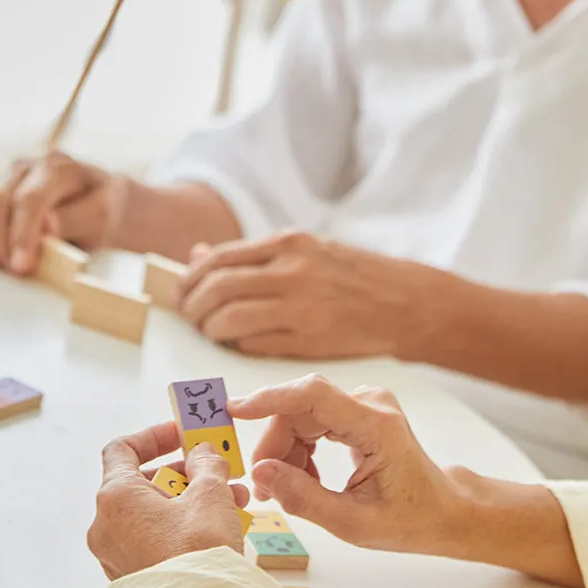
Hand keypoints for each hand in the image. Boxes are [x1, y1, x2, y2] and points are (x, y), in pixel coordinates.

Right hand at [0, 152, 132, 273]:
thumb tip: (48, 225)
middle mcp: (24, 168)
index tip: (21, 266)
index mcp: (57, 169)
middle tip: (9, 270)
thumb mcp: (104, 215)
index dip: (22, 235)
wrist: (97, 202)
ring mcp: (1, 178)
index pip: (29, 199)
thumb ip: (78, 217)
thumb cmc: (101, 210)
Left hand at [86, 422, 250, 579]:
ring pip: (154, 512)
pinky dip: (183, 525)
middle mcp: (107, 525)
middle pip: (142, 481)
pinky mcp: (132, 576)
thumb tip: (204, 453)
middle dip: (185, 473)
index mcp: (116, 497)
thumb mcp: (210, 493)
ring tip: (232, 500)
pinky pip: (155, 538)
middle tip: (215, 470)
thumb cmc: (197, 553)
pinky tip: (220, 526)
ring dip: (192, 499)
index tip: (181, 435)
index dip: (152, 436)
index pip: (121, 449)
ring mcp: (117, 554)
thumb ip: (206, 463)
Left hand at [178, 232, 429, 358]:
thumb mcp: (305, 250)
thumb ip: (253, 255)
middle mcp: (293, 271)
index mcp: (289, 243)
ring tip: (209, 330)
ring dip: (210, 328)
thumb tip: (198, 256)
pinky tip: (238, 342)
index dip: (193, 277)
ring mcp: (301, 308)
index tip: (183, 290)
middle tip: (188, 314)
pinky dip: (238, 344)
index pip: (220, 258)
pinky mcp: (309, 341)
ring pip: (231, 319)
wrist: (403, 303)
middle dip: (193, 305)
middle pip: (219, 288)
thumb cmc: (351, 274)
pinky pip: (255, 345)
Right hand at [229, 374, 467, 555]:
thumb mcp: (352, 524)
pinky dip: (301, 446)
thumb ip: (303, 497)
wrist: (443, 510)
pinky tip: (306, 476)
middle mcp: (371, 403)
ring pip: (303, 413)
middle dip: (274, 444)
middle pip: (301, 408)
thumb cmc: (408, 519)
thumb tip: (260, 473)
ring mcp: (366, 403)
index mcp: (376, 426)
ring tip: (287, 488)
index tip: (234, 409)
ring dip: (286, 448)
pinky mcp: (359, 409)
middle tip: (263, 487)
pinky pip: (314, 418)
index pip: (313, 395)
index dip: (270, 397)